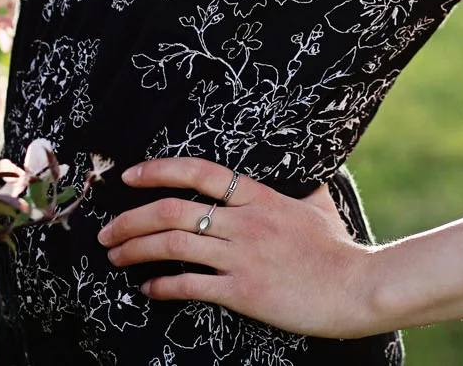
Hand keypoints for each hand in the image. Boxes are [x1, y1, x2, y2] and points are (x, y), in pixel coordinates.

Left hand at [96, 157, 381, 338]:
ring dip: (136, 251)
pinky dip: (162, 287)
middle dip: (131, 219)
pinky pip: (190, 286)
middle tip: (107, 231)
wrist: (355, 288)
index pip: (200, 172)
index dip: (160, 170)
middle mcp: (245, 221)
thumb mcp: (319, 205)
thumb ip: (302, 189)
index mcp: (260, 195)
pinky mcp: (242, 292)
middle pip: (173, 211)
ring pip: (173, 246)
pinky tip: (149, 289)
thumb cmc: (338, 248)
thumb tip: (305, 174)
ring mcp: (242, 256)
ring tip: (116, 258)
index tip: (130, 175)